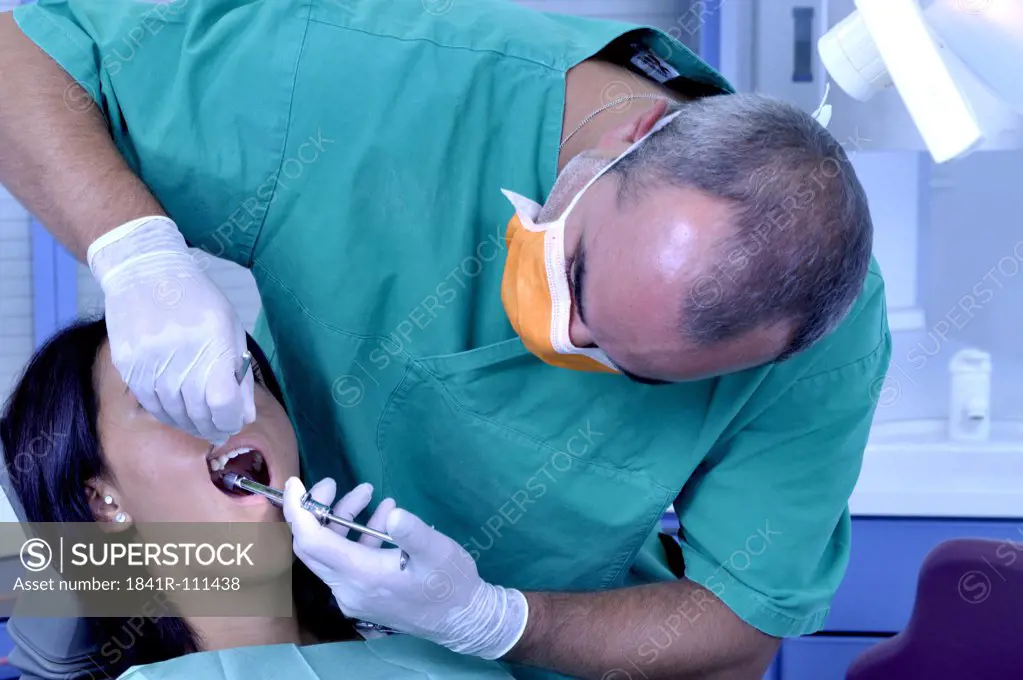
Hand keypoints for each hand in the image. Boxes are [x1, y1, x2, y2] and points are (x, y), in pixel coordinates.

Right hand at [88, 216, 254, 443]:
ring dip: (189, 424)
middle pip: (197, 412)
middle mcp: (180, 354)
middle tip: (219, 431)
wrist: (144, 272)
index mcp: (212, 342)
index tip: (233, 423)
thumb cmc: (196, 299)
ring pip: (173, 413)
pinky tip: (178, 412)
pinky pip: (150, 403)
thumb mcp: (229, 328)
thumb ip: (239, 373)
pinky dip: (167, 413)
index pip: (222, 402)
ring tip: (200, 424)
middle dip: (212, 428)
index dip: (230, 421)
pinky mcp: (128, 366)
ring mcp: (149, 362)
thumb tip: (244, 416)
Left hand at [283, 477, 528, 659]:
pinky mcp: (364, 595)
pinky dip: (358, 535)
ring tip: (370, 493)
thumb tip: (394, 513)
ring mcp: (354, 595)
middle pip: (313, 546)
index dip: (298, 511)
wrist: (464, 619)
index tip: (296, 483)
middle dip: (318, 510)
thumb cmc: (450, 584)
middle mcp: (348, 588)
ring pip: (332, 552)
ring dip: (343, 519)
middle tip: (333, 483)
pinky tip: (384, 517)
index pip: (311, 541)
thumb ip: (413, 532)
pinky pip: (348, 561)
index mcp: (361, 575)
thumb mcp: (438, 552)